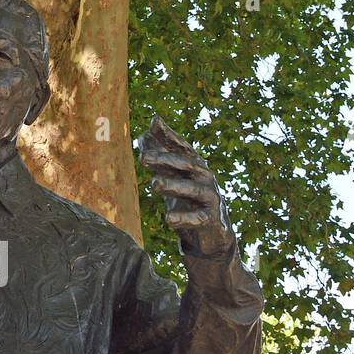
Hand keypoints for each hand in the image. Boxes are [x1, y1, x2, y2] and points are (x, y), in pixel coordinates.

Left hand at [135, 114, 234, 256]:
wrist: (211, 230)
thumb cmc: (188, 198)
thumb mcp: (174, 177)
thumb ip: (160, 157)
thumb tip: (142, 135)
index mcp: (194, 164)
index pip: (181, 147)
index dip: (169, 135)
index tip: (154, 122)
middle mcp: (204, 176)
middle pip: (185, 164)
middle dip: (164, 159)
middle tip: (143, 158)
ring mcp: (210, 196)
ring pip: (191, 189)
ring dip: (173, 185)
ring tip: (154, 184)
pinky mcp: (211, 218)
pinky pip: (198, 217)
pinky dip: (184, 218)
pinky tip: (168, 219)